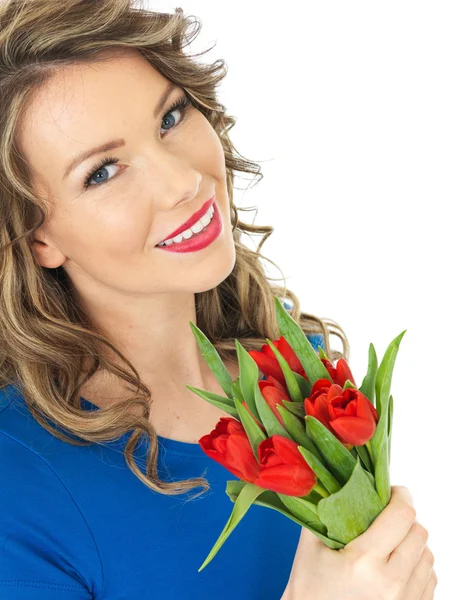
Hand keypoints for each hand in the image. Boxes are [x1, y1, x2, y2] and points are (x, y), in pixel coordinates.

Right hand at [281, 486, 437, 599]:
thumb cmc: (309, 592)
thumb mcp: (308, 548)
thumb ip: (320, 513)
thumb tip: (329, 483)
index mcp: (364, 561)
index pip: (401, 515)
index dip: (401, 496)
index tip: (392, 491)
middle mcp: (390, 583)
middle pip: (419, 533)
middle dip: (405, 518)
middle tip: (388, 516)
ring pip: (428, 557)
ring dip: (413, 543)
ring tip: (392, 542)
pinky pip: (429, 581)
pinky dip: (417, 567)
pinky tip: (397, 565)